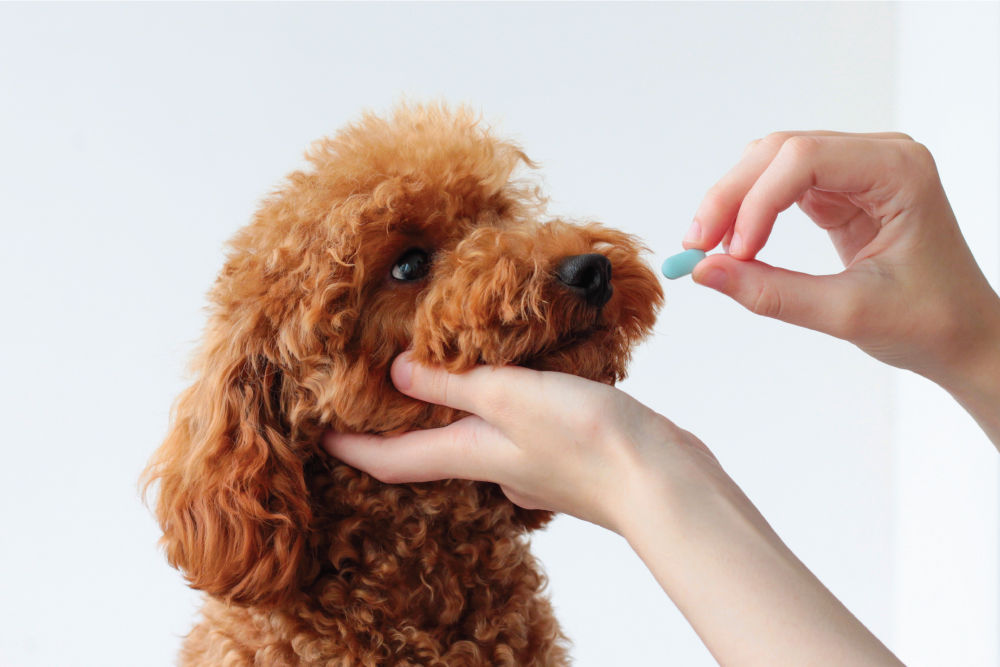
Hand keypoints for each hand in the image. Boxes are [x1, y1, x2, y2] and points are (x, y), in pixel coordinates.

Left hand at [323, 354, 901, 664]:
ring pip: (477, 435)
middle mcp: (494, 465)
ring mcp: (531, 464)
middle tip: (380, 383)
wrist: (664, 481)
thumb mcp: (509, 396)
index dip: (349, 446)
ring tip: (447, 368)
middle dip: (403, 422)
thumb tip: (394, 372)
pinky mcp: (564, 452)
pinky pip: (518, 427)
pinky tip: (521, 379)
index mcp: (471, 454)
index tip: (316, 430)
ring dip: (457, 409)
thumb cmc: (590, 441)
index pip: (390, 459)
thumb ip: (453, 382)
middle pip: (430, 449)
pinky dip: (504, 405)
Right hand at [685, 132, 999, 386]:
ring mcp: (858, 170)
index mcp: (899, 172)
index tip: (731, 254)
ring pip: (771, 162)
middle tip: (697, 247)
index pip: (805, 160)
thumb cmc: (930, 322)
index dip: (756, 202)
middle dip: (732, 197)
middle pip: (780, 151)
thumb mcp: (847, 313)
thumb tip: (703, 272)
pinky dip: (749, 211)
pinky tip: (735, 244)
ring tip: (709, 248)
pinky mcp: (840, 190)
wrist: (963, 336)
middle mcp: (879, 157)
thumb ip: (771, 292)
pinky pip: (779, 185)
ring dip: (733, 200)